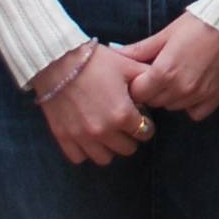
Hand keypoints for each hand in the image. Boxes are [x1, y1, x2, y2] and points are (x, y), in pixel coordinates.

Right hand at [32, 42, 154, 166]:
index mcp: (122, 115)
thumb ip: (148, 78)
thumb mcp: (128, 65)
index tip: (140, 117)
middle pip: (127, 149)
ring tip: (107, 132)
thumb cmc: (96, 61)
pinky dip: (85, 150)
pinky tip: (88, 137)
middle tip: (124, 124)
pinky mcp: (63, 138)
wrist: (58, 60)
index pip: (145, 133)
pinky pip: (79, 157)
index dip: (146, 124)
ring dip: (109, 147)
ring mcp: (82, 137)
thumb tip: (160, 87)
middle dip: (129, 137)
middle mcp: (103, 131)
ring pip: (104, 158)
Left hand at [116, 11, 218, 122]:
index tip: (142, 75)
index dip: (137, 84)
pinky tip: (193, 88)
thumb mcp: (165, 34)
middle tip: (159, 74)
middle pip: (154, 102)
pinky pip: (195, 113)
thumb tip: (114, 53)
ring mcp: (198, 96)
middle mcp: (179, 89)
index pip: (138, 93)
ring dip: (170, 96)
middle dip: (152, 90)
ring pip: (173, 107)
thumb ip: (139, 50)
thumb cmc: (197, 25)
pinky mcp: (215, 98)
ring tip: (177, 77)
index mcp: (163, 73)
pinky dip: (191, 104)